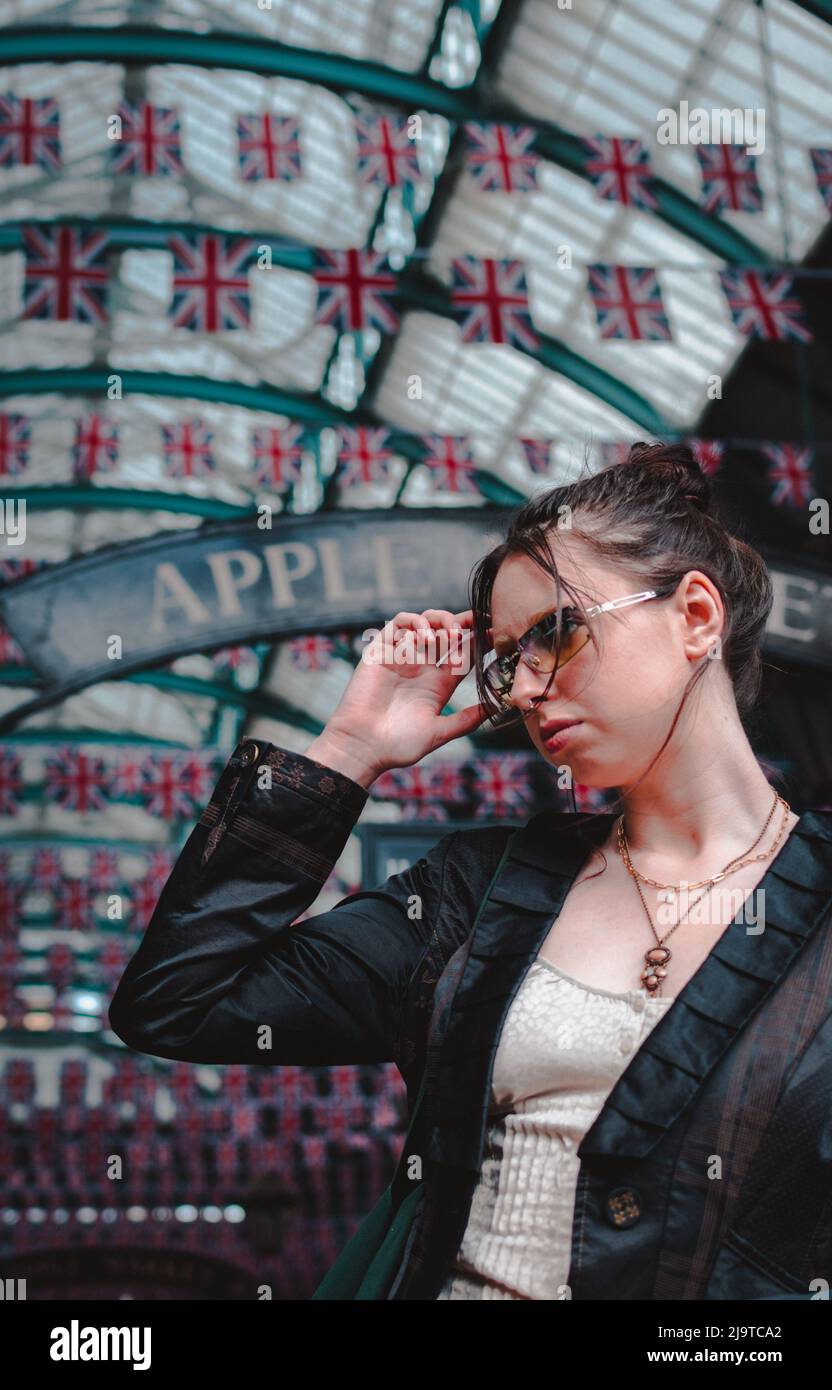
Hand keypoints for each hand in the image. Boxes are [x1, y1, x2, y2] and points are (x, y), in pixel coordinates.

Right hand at [316, 609, 492, 778]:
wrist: (362, 746)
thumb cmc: (398, 746)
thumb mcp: (439, 733)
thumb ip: (466, 719)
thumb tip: (496, 707)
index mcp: (440, 684)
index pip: (464, 653)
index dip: (479, 640)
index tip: (494, 633)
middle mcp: (423, 667)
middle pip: (448, 632)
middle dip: (464, 622)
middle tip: (475, 624)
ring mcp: (402, 656)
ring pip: (425, 622)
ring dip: (441, 621)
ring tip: (448, 635)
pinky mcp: (381, 650)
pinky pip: (398, 624)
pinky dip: (414, 622)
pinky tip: (424, 638)